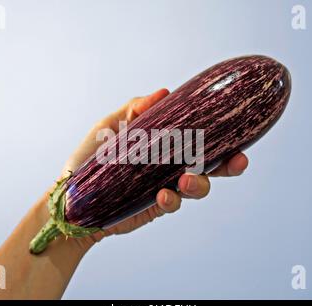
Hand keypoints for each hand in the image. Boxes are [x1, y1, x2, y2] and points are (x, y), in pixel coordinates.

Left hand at [63, 89, 248, 240]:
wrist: (72, 195)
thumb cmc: (90, 157)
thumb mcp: (110, 125)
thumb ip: (136, 109)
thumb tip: (164, 92)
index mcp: (165, 143)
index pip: (199, 137)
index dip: (221, 135)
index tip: (237, 129)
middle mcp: (170, 165)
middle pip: (210, 164)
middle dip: (229, 164)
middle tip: (238, 160)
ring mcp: (166, 186)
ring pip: (199, 187)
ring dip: (200, 184)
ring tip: (185, 181)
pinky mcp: (156, 207)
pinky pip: (174, 204)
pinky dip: (172, 200)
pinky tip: (163, 196)